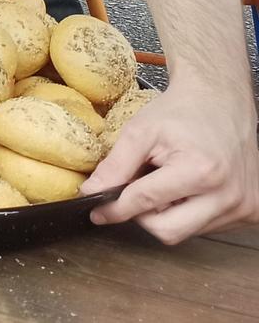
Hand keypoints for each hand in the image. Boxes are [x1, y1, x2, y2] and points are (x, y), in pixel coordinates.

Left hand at [88, 77, 258, 242]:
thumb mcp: (140, 131)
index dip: (115, 208)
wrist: (222, 102)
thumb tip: (91, 193)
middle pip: (168, 231)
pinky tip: (188, 187)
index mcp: (202, 171)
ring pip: (186, 232)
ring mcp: (243, 207)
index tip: (97, 212)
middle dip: (143, 215)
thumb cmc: (182, 112)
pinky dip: (188, 211)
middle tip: (136, 189)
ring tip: (167, 180)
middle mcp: (229, 195)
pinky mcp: (250, 212)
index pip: (146, 203)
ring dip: (167, 212)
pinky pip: (206, 226)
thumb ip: (115, 166)